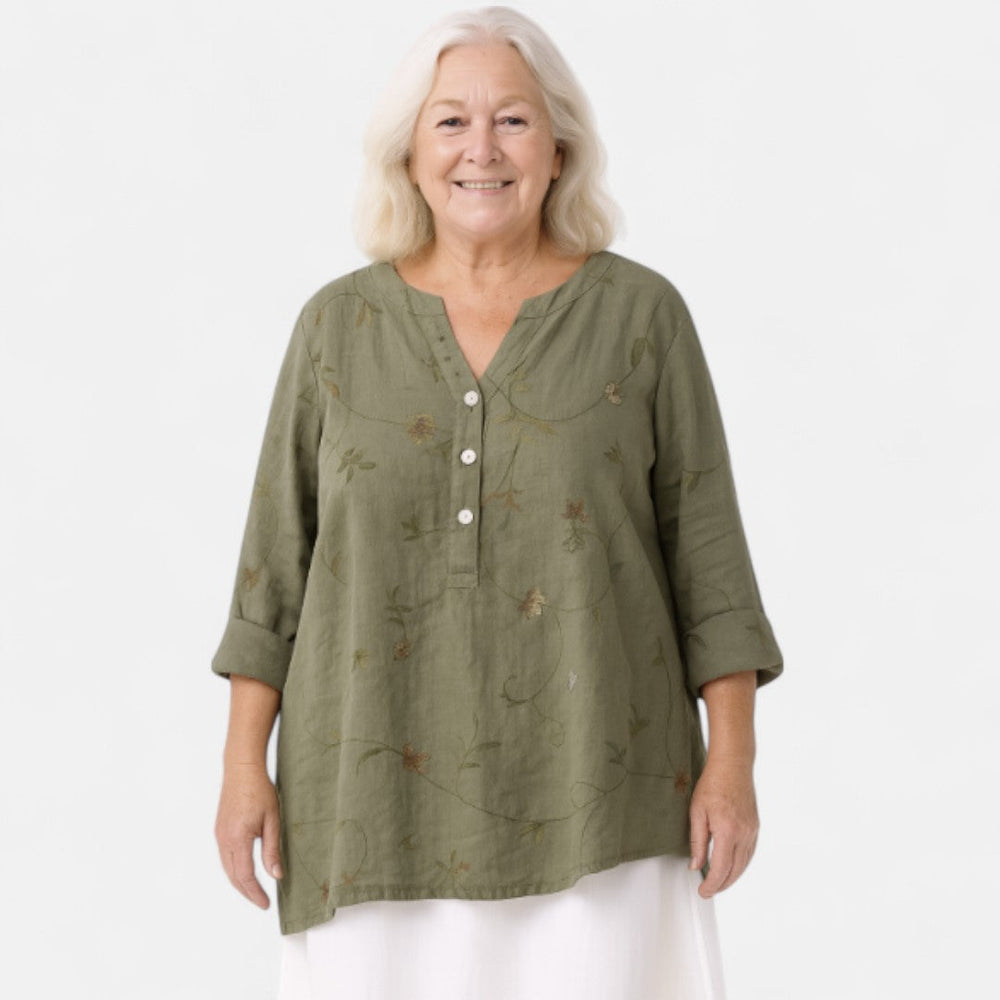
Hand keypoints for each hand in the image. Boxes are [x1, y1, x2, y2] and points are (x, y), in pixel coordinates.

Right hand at [214, 762, 282, 908]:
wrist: (242, 768)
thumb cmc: (260, 790)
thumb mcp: (273, 819)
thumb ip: (272, 849)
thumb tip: (276, 874)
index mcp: (237, 838)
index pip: (245, 875)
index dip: (255, 892)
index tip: (265, 904)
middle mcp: (224, 839)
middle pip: (233, 875)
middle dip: (246, 892)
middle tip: (261, 902)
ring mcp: (219, 834)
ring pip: (227, 867)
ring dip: (239, 881)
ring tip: (254, 890)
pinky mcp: (219, 829)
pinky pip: (225, 856)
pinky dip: (234, 868)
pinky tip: (244, 870)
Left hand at [688, 756, 758, 898]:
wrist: (732, 766)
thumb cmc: (712, 784)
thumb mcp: (697, 812)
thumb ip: (697, 841)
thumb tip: (695, 865)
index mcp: (727, 831)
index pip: (720, 868)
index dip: (711, 885)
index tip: (703, 892)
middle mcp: (743, 834)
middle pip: (734, 870)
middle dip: (721, 885)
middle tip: (708, 891)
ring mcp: (752, 831)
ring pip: (744, 864)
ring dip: (732, 877)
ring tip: (718, 883)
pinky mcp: (755, 826)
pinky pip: (749, 853)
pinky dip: (741, 865)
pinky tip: (732, 866)